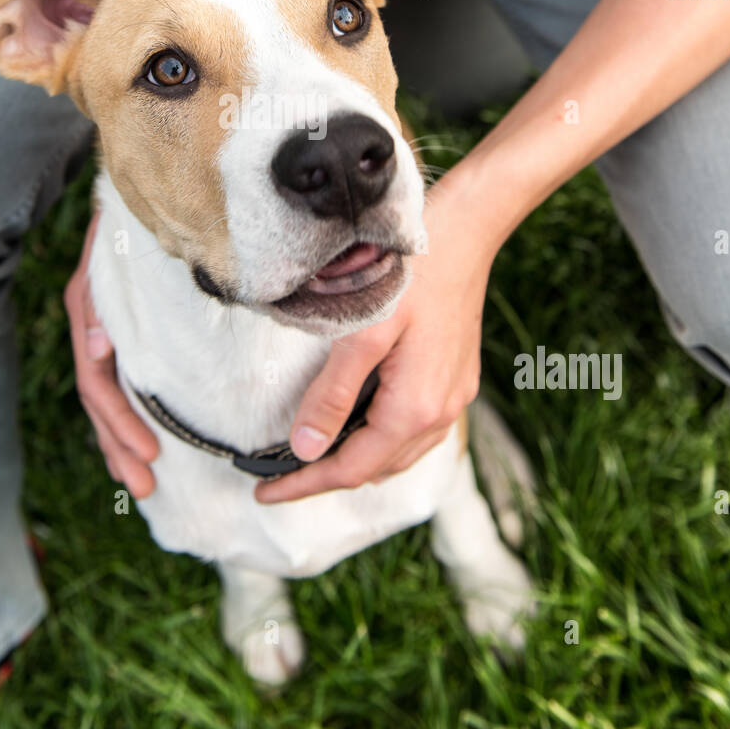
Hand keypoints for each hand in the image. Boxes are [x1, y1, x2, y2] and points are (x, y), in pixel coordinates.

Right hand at [64, 212, 158, 497]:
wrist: (129, 177)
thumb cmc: (128, 214)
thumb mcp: (113, 248)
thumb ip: (101, 295)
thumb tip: (96, 347)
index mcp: (89, 308)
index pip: (97, 381)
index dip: (119, 423)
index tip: (148, 457)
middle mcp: (91, 322)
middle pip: (99, 398)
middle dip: (119, 445)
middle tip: (147, 485)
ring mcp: (102, 324)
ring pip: (106, 394)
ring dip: (120, 438)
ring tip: (144, 477)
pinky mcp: (116, 323)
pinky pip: (115, 377)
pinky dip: (125, 412)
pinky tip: (139, 438)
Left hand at [255, 177, 494, 504]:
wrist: (465, 235)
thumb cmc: (411, 276)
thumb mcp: (362, 333)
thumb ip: (333, 393)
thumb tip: (305, 448)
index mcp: (414, 408)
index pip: (350, 469)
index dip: (304, 484)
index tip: (264, 492)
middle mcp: (441, 414)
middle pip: (375, 468)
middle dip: (326, 476)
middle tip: (278, 476)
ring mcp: (454, 399)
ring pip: (398, 455)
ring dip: (356, 461)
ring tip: (312, 456)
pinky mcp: (457, 382)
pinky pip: (415, 432)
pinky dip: (381, 440)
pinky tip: (360, 424)